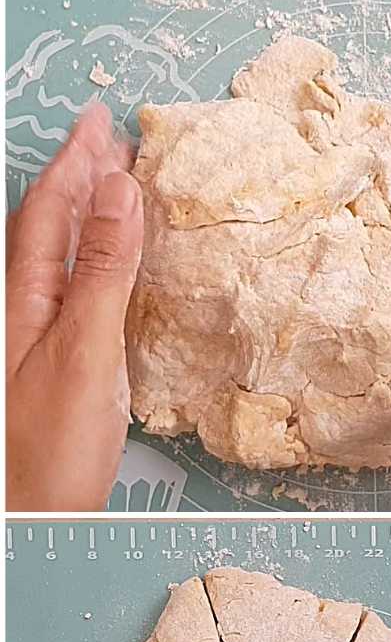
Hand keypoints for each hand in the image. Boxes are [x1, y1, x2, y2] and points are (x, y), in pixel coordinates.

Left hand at [6, 103, 142, 510]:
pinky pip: (70, 287)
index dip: (77, 161)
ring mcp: (31, 335)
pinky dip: (92, 258)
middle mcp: (19, 306)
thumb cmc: (49, 451)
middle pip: (46, 222)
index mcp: (21, 293)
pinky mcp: (50, 364)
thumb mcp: (82, 353)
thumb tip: (119, 192)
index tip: (102, 120)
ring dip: (85, 213)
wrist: (26, 522)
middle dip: (78, 176)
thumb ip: (101, 272)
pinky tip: (107, 263)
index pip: (50, 208)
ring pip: (55, 253)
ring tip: (110, 183)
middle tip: (109, 137)